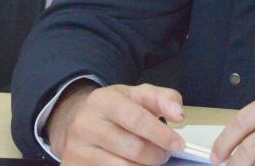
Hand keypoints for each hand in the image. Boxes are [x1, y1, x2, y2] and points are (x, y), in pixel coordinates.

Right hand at [46, 81, 185, 165]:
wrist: (75, 119)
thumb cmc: (114, 108)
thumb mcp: (138, 94)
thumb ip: (164, 99)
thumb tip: (179, 114)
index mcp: (103, 100)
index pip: (137, 120)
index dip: (161, 134)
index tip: (178, 144)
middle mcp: (85, 124)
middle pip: (133, 148)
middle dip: (156, 155)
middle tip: (164, 154)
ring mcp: (76, 149)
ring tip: (150, 159)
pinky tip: (133, 164)